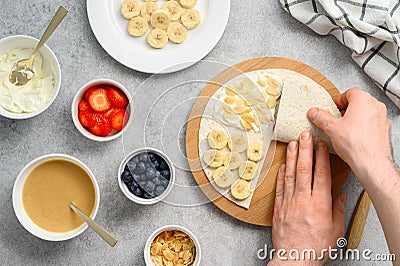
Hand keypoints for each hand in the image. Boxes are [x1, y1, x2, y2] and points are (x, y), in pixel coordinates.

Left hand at [269, 131, 345, 264]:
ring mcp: (288, 201)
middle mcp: (303, 199)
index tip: (320, 144)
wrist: (295, 258)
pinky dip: (280, 174)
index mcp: (320, 203)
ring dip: (291, 157)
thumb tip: (340, 196)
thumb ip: (338, 210)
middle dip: (305, 149)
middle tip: (304, 134)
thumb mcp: (335, 229)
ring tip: (292, 143)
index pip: (321, 174)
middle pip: (304, 169)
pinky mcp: (278, 207)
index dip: (321, 157)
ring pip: (290, 174)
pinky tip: (282, 165)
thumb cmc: (315, 246)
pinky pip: (279, 187)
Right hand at [307, 88, 392, 177]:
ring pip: (365, 113)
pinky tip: (353, 137)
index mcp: (363, 100)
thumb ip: (321, 117)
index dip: (338, 100)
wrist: (372, 163)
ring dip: (354, 118)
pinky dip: (362, 127)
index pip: (349, 92)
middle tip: (335, 119)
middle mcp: (375, 106)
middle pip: (358, 102)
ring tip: (343, 129)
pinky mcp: (384, 130)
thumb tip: (314, 112)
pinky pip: (371, 124)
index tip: (332, 108)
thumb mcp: (331, 128)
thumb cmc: (357, 145)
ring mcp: (382, 118)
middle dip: (345, 110)